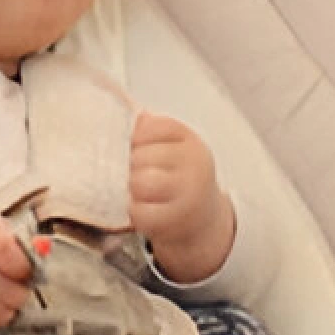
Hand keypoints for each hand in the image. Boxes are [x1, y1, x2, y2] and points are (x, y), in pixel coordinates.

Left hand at [130, 111, 235, 283]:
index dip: (136, 137)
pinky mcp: (175, 220)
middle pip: (142, 156)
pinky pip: (139, 211)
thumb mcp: (174, 147)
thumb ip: (153, 130)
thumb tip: (134, 114)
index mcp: (190, 142)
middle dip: (132, 165)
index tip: (136, 146)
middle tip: (136, 172)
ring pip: (140, 183)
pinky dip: (134, 211)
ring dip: (132, 187)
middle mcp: (194, 165)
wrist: (202, 216)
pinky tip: (142, 207)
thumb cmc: (180, 177)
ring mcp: (188, 194)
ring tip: (138, 190)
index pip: (153, 127)